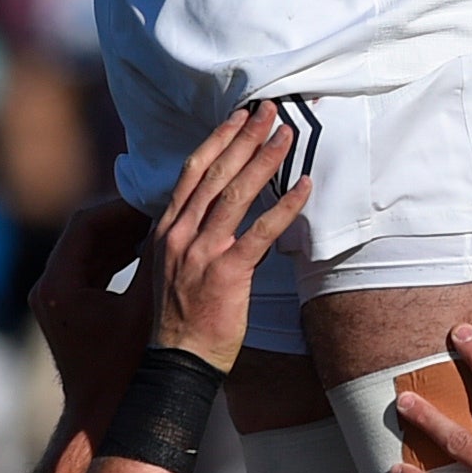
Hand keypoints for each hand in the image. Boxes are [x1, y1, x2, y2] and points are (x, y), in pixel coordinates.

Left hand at [29, 199, 152, 435]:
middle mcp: (49, 290)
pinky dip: (120, 260)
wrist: (106, 423)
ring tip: (164, 224)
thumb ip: (157, 263)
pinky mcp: (69, 315)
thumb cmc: (129, 374)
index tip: (156, 199)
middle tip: (163, 206)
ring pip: (90, 253)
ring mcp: (56, 303)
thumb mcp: (147, 312)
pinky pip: (94, 273)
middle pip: (86, 236)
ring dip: (125, 238)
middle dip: (126, 219)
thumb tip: (177, 219)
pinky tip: (152, 253)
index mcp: (58, 286)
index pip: (86, 224)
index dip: (123, 206)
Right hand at [142, 104, 312, 371]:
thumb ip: (193, 238)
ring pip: (236, 194)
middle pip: (215, 173)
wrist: (177, 361)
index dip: (218, 140)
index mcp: (167, 229)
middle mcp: (180, 234)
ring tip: (288, 135)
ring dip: (264, 160)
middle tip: (270, 110)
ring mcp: (202, 252)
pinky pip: (261, 232)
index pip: (193, 173)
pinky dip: (285, 207)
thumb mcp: (174, 268)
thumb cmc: (179, 318)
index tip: (239, 117)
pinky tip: (305, 186)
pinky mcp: (227, 273)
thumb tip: (220, 218)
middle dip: (244, 137)